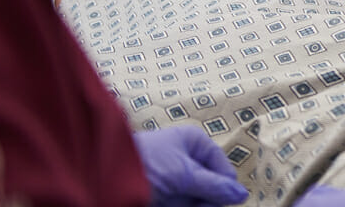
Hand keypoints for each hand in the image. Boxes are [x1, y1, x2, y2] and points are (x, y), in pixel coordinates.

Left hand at [133, 126, 247, 205]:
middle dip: (209, 200)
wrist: (102, 176)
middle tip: (198, 206)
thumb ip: (214, 186)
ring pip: (198, 199)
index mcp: (194, 143)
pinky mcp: (164, 197)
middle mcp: (186, 159)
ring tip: (180, 204)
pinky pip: (184, 205)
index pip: (222, 168)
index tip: (221, 202)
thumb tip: (242, 195)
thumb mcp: (184, 174)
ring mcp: (174, 180)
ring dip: (197, 205)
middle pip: (211, 186)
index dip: (224, 186)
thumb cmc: (145, 164)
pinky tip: (173, 205)